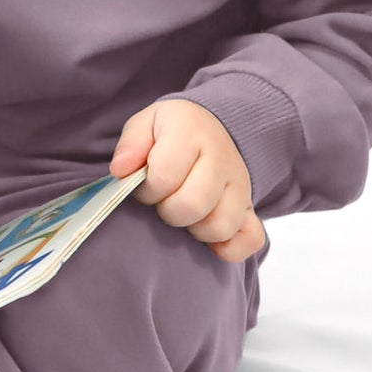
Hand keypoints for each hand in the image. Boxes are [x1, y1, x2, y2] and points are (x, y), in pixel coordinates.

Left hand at [109, 99, 264, 263]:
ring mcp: (241, 185)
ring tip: (184, 213)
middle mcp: (221, 158)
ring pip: (220, 226)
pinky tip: (208, 236)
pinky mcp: (251, 208)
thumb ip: (130, 145)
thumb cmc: (171, 132)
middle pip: (193, 205)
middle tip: (163, 201)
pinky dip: (227, 247)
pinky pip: (250, 240)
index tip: (145, 185)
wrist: (209, 128)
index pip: (165, 176)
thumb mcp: (145, 124)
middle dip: (168, 212)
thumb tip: (120, 170)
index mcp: (191, 132)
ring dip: (194, 230)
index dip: (147, 189)